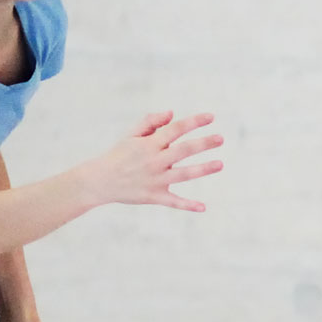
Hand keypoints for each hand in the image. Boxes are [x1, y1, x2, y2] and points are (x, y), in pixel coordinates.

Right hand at [95, 111, 224, 210]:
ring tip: (220, 164)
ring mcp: (155, 180)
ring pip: (183, 174)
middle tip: (221, 138)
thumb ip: (151, 122)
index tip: (211, 117)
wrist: (100, 181)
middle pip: (184, 150)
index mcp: (149, 144)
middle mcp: (154, 161)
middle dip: (203, 143)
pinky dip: (188, 205)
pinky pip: (173, 202)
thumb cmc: (119, 155)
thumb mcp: (131, 135)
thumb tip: (172, 114)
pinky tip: (203, 207)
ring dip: (203, 169)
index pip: (175, 129)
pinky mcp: (154, 196)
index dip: (194, 122)